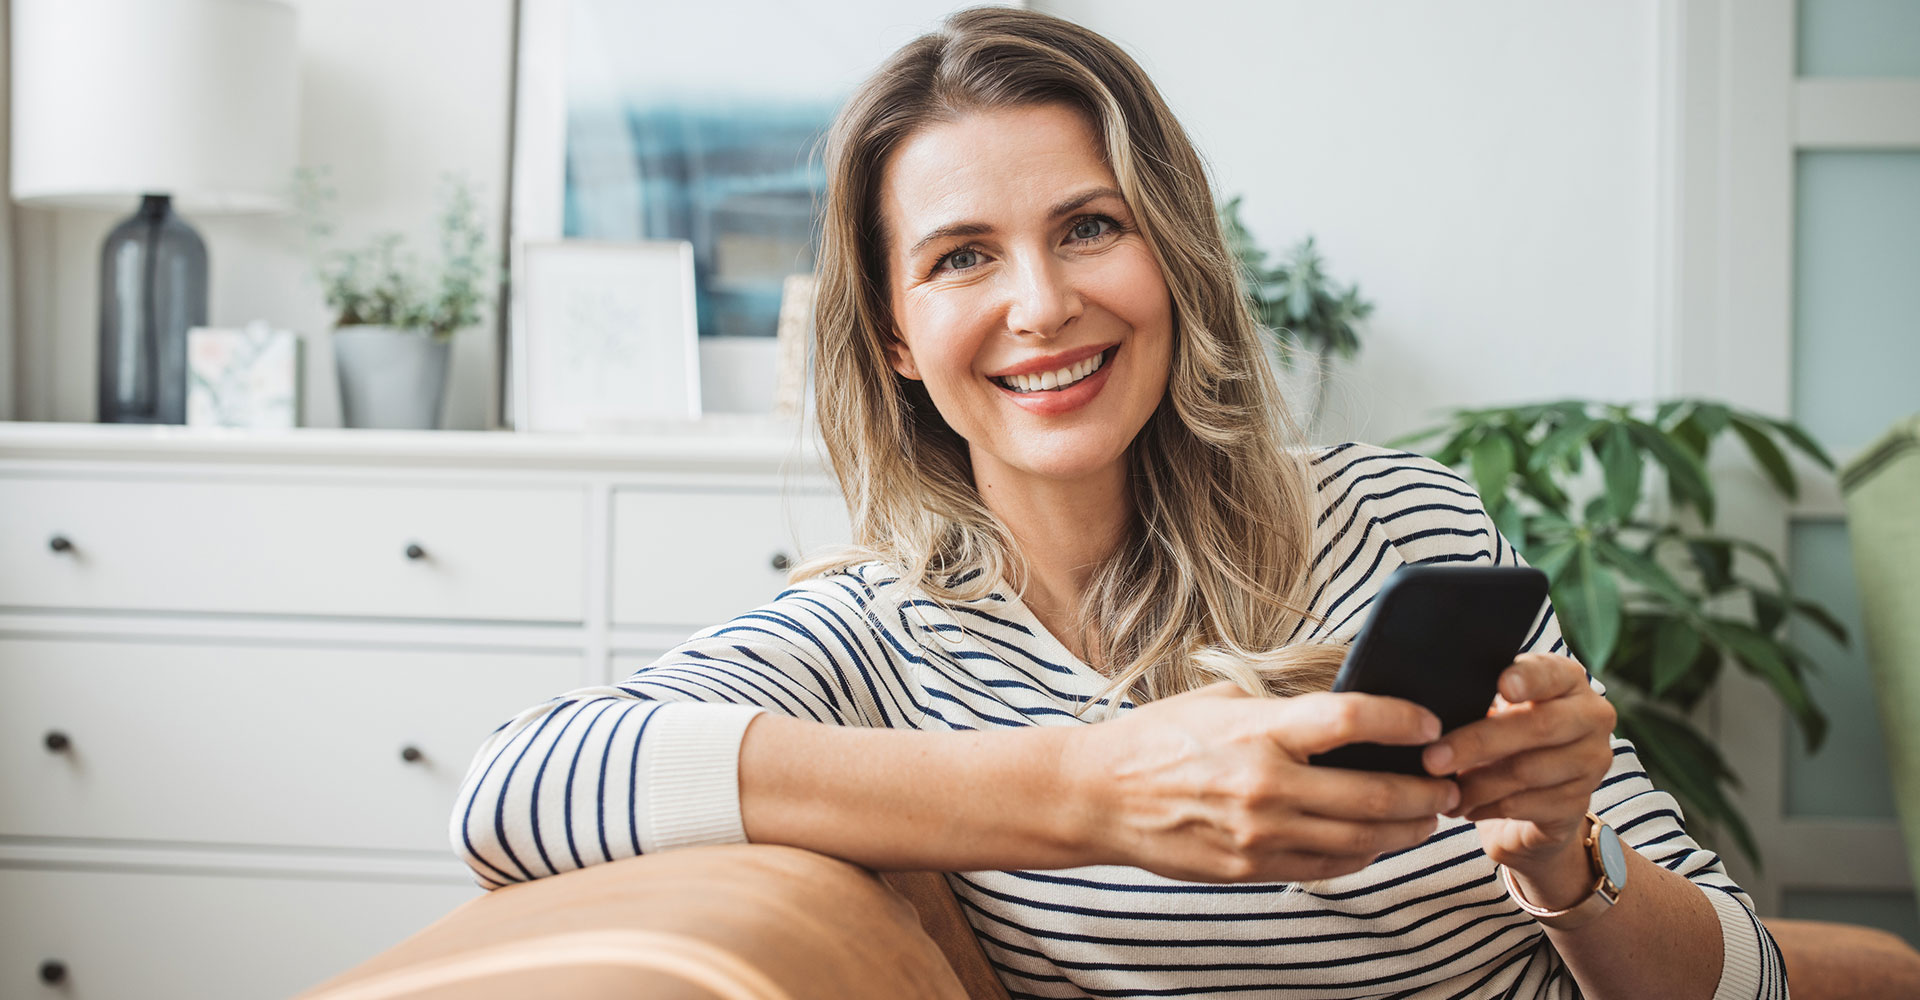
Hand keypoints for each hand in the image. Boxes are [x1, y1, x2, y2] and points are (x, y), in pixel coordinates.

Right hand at [1063, 680, 1460, 883]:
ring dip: (1406, 828)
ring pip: (1361, 838)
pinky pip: (1327, 867)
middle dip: (1426, 789)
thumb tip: (1342, 710)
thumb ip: (1281, 710)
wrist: (1099, 795)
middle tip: (1450, 782)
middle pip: (1374, 792)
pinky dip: (1363, 855)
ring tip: (1427, 816)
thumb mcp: (1220, 703)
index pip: (1351, 719)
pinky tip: (1378, 842)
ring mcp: (1260, 832)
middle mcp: (1265, 783)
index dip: (1403, 720)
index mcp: (1258, 729)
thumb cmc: (1158, 738)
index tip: (1431, 722)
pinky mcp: (1251, 867)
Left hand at [1421, 652, 1616, 906]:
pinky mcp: (1577, 804)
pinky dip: (1486, 806)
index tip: (1501, 686)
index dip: (1529, 679)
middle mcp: (1591, 718)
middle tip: (1431, 759)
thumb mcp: (1496, 711)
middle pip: (1537, 727)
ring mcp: (1591, 763)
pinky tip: (1464, 806)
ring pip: (1527, 771)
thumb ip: (1481, 698)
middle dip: (1477, 743)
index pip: (1552, 673)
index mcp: (1568, 681)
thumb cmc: (1506, 741)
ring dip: (1475, 783)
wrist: (1536, 804)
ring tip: (1441, 789)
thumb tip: (1429, 704)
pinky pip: (1525, 805)